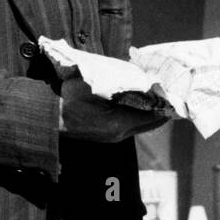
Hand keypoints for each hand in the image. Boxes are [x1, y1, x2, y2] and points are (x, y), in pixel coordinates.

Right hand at [57, 78, 171, 142]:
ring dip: (150, 111)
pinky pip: (131, 124)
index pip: (152, 115)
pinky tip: (141, 102)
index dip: (164, 103)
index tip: (172, 91)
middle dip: (161, 108)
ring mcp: (113, 136)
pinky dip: (139, 114)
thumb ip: (122, 85)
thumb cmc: (69, 97)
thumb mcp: (97, 86)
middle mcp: (119, 134)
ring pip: (141, 124)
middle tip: (170, 93)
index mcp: (118, 124)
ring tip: (159, 96)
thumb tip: (145, 82)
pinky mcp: (107, 134)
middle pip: (150, 122)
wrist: (47, 116)